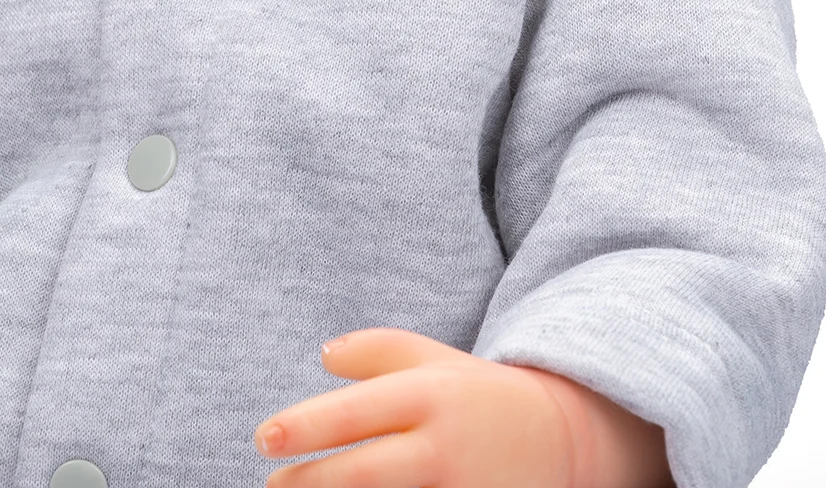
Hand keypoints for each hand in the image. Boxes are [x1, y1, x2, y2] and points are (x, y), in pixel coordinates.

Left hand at [253, 328, 668, 487]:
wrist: (563, 442)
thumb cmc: (475, 396)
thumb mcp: (431, 360)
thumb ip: (375, 350)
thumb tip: (322, 356)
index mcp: (430, 397)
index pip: (355, 413)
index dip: (304, 427)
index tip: (262, 438)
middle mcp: (444, 450)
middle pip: (362, 474)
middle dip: (308, 484)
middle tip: (271, 485)